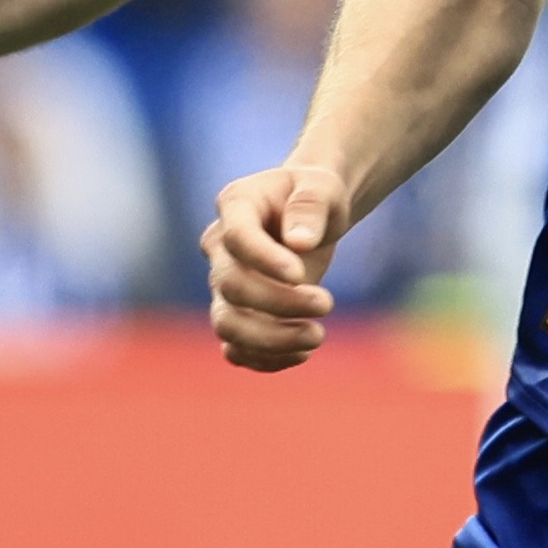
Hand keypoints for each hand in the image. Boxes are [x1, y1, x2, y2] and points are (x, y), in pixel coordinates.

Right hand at [202, 154, 357, 371]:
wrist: (309, 218)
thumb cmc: (315, 196)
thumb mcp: (321, 188)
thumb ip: (310, 206)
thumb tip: (299, 243)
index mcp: (235, 205)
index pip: (236, 238)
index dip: (265, 260)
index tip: (302, 273)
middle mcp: (219, 248)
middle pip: (231, 286)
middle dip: (279, 303)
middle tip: (327, 303)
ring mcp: (222, 285)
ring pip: (226, 325)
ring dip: (271, 340)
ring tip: (317, 336)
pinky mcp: (236, 315)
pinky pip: (236, 349)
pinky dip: (266, 359)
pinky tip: (303, 353)